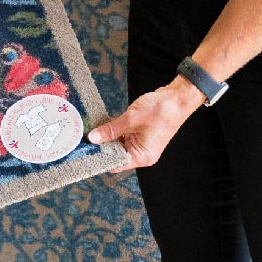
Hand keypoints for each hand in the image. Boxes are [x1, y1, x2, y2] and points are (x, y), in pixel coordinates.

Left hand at [88, 80, 204, 171]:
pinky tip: (102, 124)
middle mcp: (142, 153)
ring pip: (119, 143)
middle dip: (102, 145)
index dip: (100, 157)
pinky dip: (115, 130)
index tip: (84, 151)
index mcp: (142, 156)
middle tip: (83, 138)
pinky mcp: (141, 133)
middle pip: (117, 153)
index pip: (116, 163)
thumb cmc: (160, 110)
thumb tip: (93, 138)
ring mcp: (142, 142)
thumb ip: (111, 129)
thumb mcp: (131, 119)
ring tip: (90, 130)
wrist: (177, 97)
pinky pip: (124, 134)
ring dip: (107, 136)